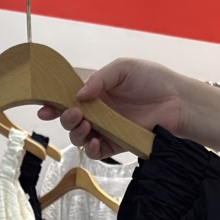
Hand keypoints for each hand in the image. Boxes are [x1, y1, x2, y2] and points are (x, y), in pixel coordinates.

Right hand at [37, 58, 186, 158]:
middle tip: (73, 113)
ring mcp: (104, 128)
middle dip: (64, 117)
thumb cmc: (152, 79)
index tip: (43, 106)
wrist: (176, 101)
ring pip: (78, 136)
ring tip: (85, 125)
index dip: (52, 101)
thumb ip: (99, 78)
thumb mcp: (123, 68)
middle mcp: (96, 110)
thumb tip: (78, 94)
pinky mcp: (114, 144)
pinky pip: (95, 151)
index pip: (67, 96)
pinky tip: (94, 140)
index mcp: (94, 90)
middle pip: (69, 118)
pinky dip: (90, 148)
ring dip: (76, 132)